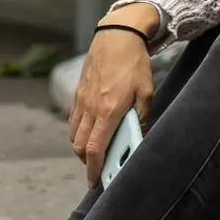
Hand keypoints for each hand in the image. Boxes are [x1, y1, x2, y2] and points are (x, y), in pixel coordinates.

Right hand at [69, 4, 158, 186]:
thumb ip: (140, 120)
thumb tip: (136, 141)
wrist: (117, 36)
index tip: (95, 182)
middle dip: (87, 162)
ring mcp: (81, 100)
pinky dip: (78, 132)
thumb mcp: (145, 93)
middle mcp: (90, 108)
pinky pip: (73, 120)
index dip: (94, 169)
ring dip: (81, 148)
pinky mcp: (77, 92)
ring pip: (73, 134)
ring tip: (95, 151)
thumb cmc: (134, 65)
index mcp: (108, 111)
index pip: (95, 149)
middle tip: (98, 169)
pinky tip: (91, 131)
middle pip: (79, 146)